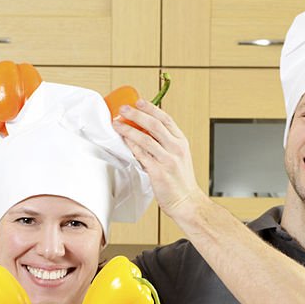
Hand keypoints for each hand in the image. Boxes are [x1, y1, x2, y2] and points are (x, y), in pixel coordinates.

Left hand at [114, 101, 207, 218]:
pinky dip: (131, 146)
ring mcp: (167, 160)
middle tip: (124, 108)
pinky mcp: (158, 172)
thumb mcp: (179, 157)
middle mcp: (176, 149)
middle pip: (154, 124)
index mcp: (181, 142)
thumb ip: (166, 144)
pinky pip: (141, 155)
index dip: (151, 108)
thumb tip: (145, 132)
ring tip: (117, 123)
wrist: (186, 202)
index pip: (166, 119)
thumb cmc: (181, 182)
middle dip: (137, 114)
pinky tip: (124, 141)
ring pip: (145, 138)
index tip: (139, 102)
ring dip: (129, 129)